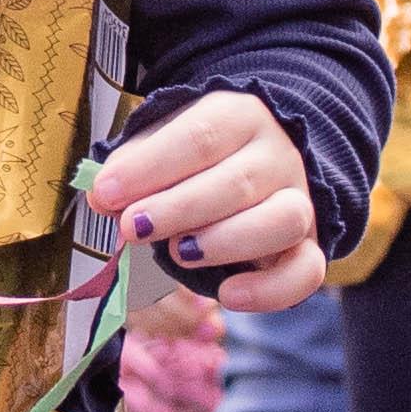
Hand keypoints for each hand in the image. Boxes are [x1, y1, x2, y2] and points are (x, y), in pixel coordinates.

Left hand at [92, 90, 318, 307]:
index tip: (106, 192)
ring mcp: (299, 202)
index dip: (151, 166)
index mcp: (240, 117)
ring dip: (225, 241)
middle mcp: (278, 156)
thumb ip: (133, 166)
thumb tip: (101, 195)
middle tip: (133, 228)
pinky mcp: (308, 248)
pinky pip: (307, 271)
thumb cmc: (196, 158)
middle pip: (238, 181)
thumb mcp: (163, 145)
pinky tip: (229, 295)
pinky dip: (271, 290)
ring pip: (282, 221)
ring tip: (178, 253)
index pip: (200, 136)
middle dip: (179, 208)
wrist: (259, 162)